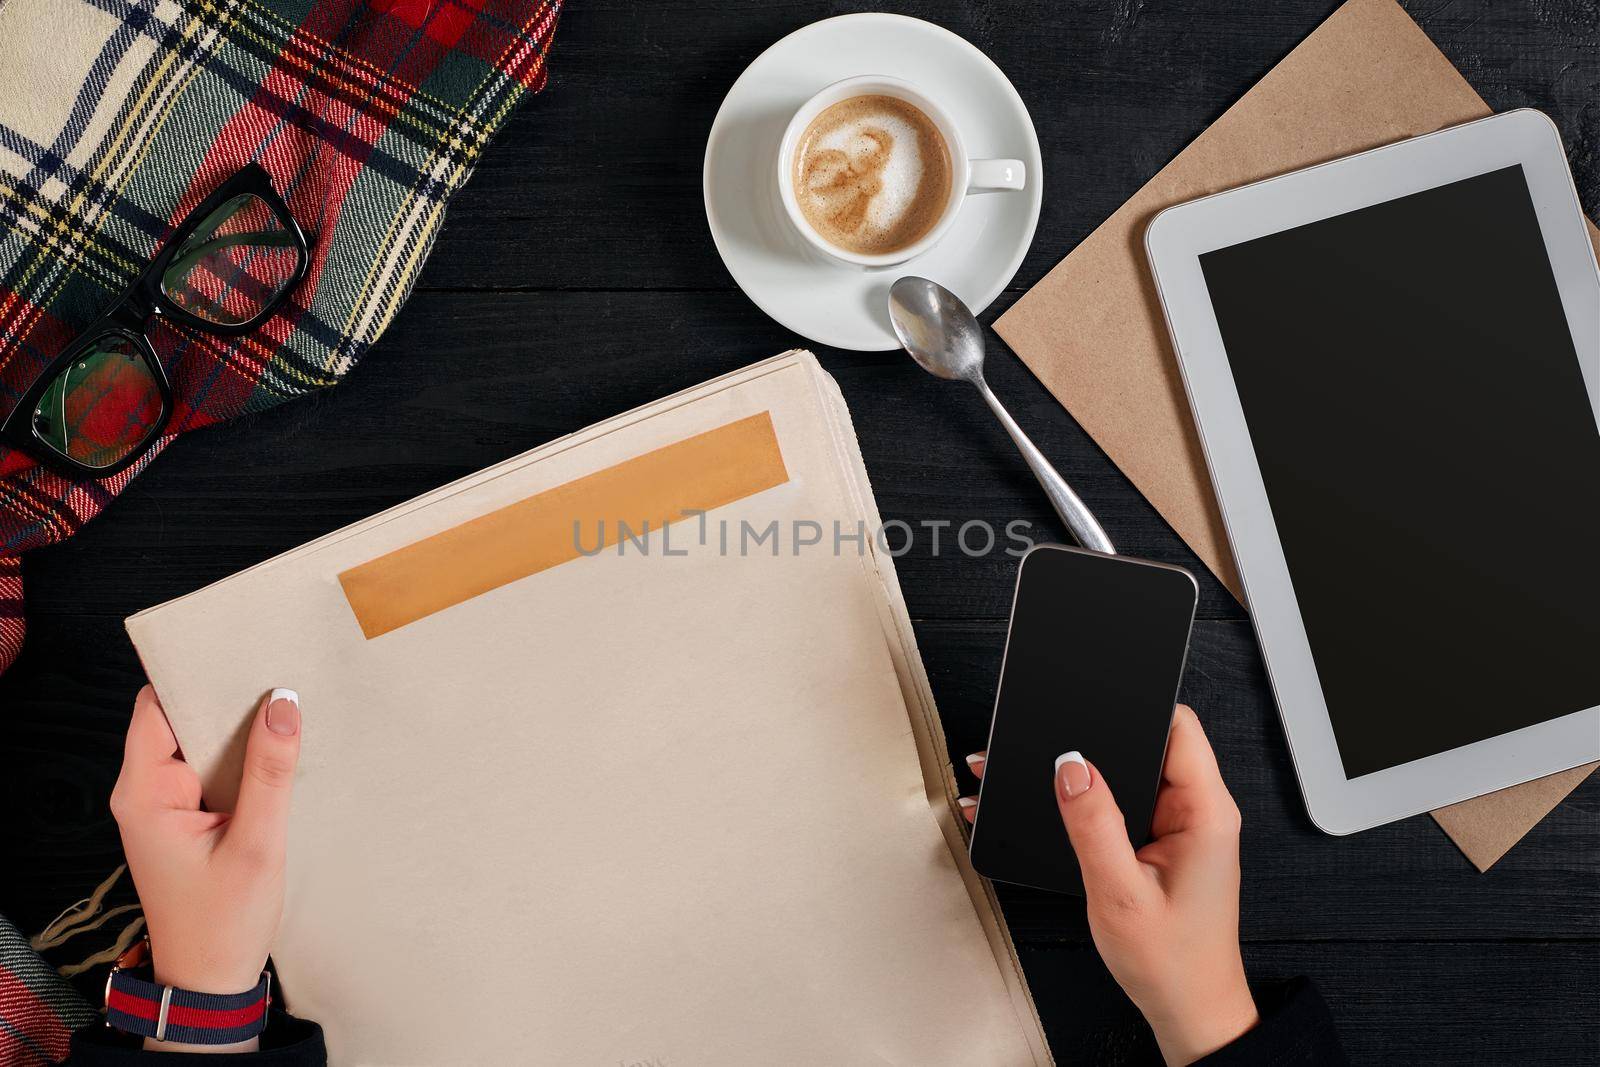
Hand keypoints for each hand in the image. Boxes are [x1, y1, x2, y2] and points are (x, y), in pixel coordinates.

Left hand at [110, 685, 302, 1052]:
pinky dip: (245, 757)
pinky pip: (215, 769)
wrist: (212, 981)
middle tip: (278, 669)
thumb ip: (270, 772)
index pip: (156, 707)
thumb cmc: (224, 921)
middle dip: (227, 696)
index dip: (191, 672)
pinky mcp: (190, 818)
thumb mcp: (257, 844)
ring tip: (288, 702)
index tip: (235, 646)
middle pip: (181, 718)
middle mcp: (147, 792)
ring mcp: (167, 805)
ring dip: (241, 727)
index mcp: (144, 793)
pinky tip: (281, 746)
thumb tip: (284, 702)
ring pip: (203, 743)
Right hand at [960, 705, 1257, 1065]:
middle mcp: (1199, 811)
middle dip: (1096, 740)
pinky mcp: (1163, 839)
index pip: (1179, 726)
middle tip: (1050, 750)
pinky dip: (1092, 802)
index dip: (1135, 707)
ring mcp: (1181, 825)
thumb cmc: (1170, 964)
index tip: (1088, 708)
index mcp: (1205, 813)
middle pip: (1149, 742)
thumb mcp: (1119, 892)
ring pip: (1132, 771)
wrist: (1187, 1011)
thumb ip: (1094, 823)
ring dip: (1089, 774)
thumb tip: (1071, 765)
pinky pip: (1126, 802)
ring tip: (1043, 782)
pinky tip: (1060, 812)